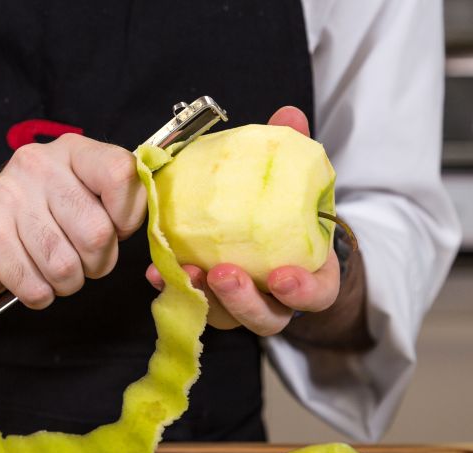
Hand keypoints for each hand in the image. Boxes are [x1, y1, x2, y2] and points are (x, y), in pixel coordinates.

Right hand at [0, 134, 146, 308]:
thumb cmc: (30, 221)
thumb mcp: (74, 195)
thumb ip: (112, 199)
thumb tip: (151, 217)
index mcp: (70, 152)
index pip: (121, 173)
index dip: (128, 215)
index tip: (115, 228)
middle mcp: (38, 166)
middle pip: (97, 233)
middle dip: (97, 263)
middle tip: (81, 260)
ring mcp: (9, 201)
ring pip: (67, 267)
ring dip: (66, 283)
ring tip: (51, 270)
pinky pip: (37, 287)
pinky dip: (39, 295)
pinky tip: (28, 278)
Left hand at [144, 106, 340, 336]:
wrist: (263, 230)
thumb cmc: (285, 210)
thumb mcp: (292, 180)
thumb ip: (294, 152)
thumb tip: (289, 116)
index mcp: (309, 277)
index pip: (315, 296)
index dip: (302, 292)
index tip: (282, 277)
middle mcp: (276, 301)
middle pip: (265, 317)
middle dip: (243, 300)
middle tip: (222, 274)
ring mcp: (241, 307)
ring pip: (225, 317)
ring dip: (205, 297)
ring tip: (186, 270)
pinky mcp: (208, 303)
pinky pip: (190, 302)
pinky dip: (173, 288)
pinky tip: (157, 271)